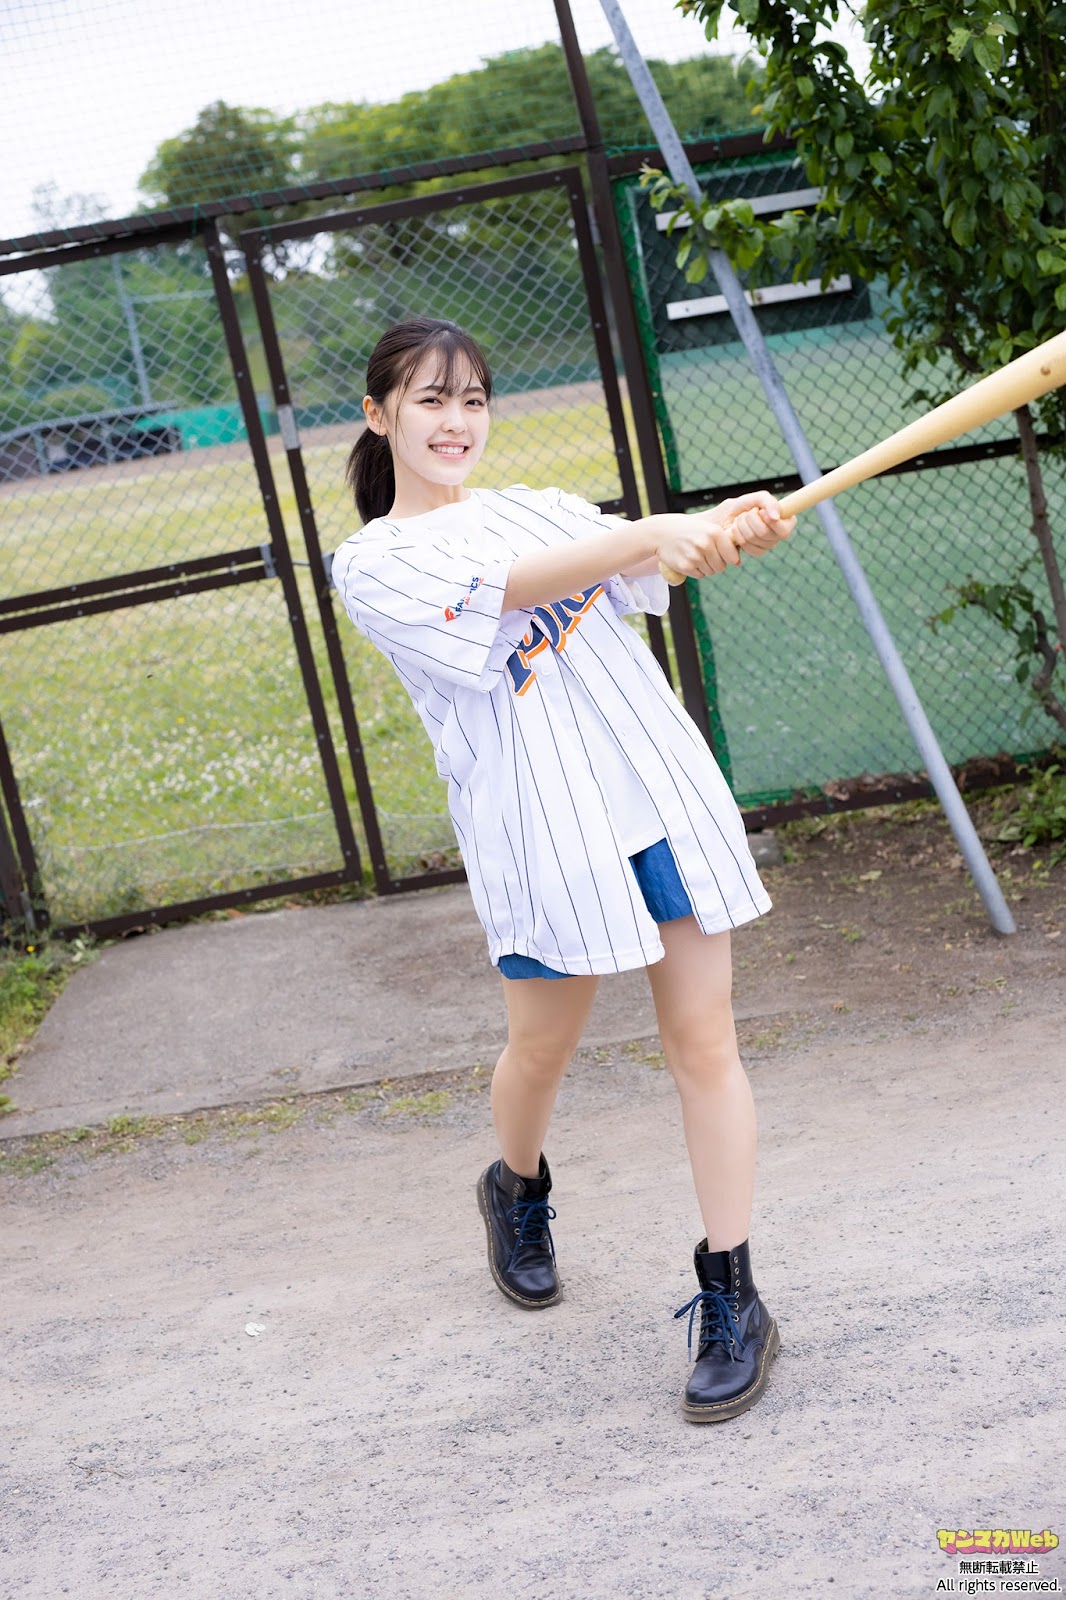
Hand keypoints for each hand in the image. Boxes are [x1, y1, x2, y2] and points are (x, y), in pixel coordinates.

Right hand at [655, 491, 794, 580]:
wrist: (664, 532)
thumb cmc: (692, 530)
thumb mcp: (712, 529)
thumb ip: (728, 541)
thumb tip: (741, 559)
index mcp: (716, 533)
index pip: (733, 557)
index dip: (729, 558)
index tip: (721, 552)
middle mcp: (706, 543)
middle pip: (722, 567)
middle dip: (717, 563)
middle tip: (705, 553)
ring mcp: (695, 555)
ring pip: (711, 572)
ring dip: (706, 567)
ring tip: (696, 554)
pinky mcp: (686, 565)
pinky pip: (699, 575)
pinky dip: (696, 570)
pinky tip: (688, 558)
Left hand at [726, 494, 795, 557]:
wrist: (727, 514)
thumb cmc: (746, 505)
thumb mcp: (758, 498)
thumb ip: (769, 502)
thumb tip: (776, 517)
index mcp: (787, 521)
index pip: (783, 530)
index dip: (767, 519)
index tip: (760, 511)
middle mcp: (781, 535)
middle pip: (764, 533)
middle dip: (750, 518)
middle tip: (747, 513)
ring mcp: (769, 545)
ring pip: (752, 538)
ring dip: (741, 524)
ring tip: (741, 519)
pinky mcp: (757, 552)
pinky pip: (746, 546)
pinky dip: (737, 534)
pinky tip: (737, 529)